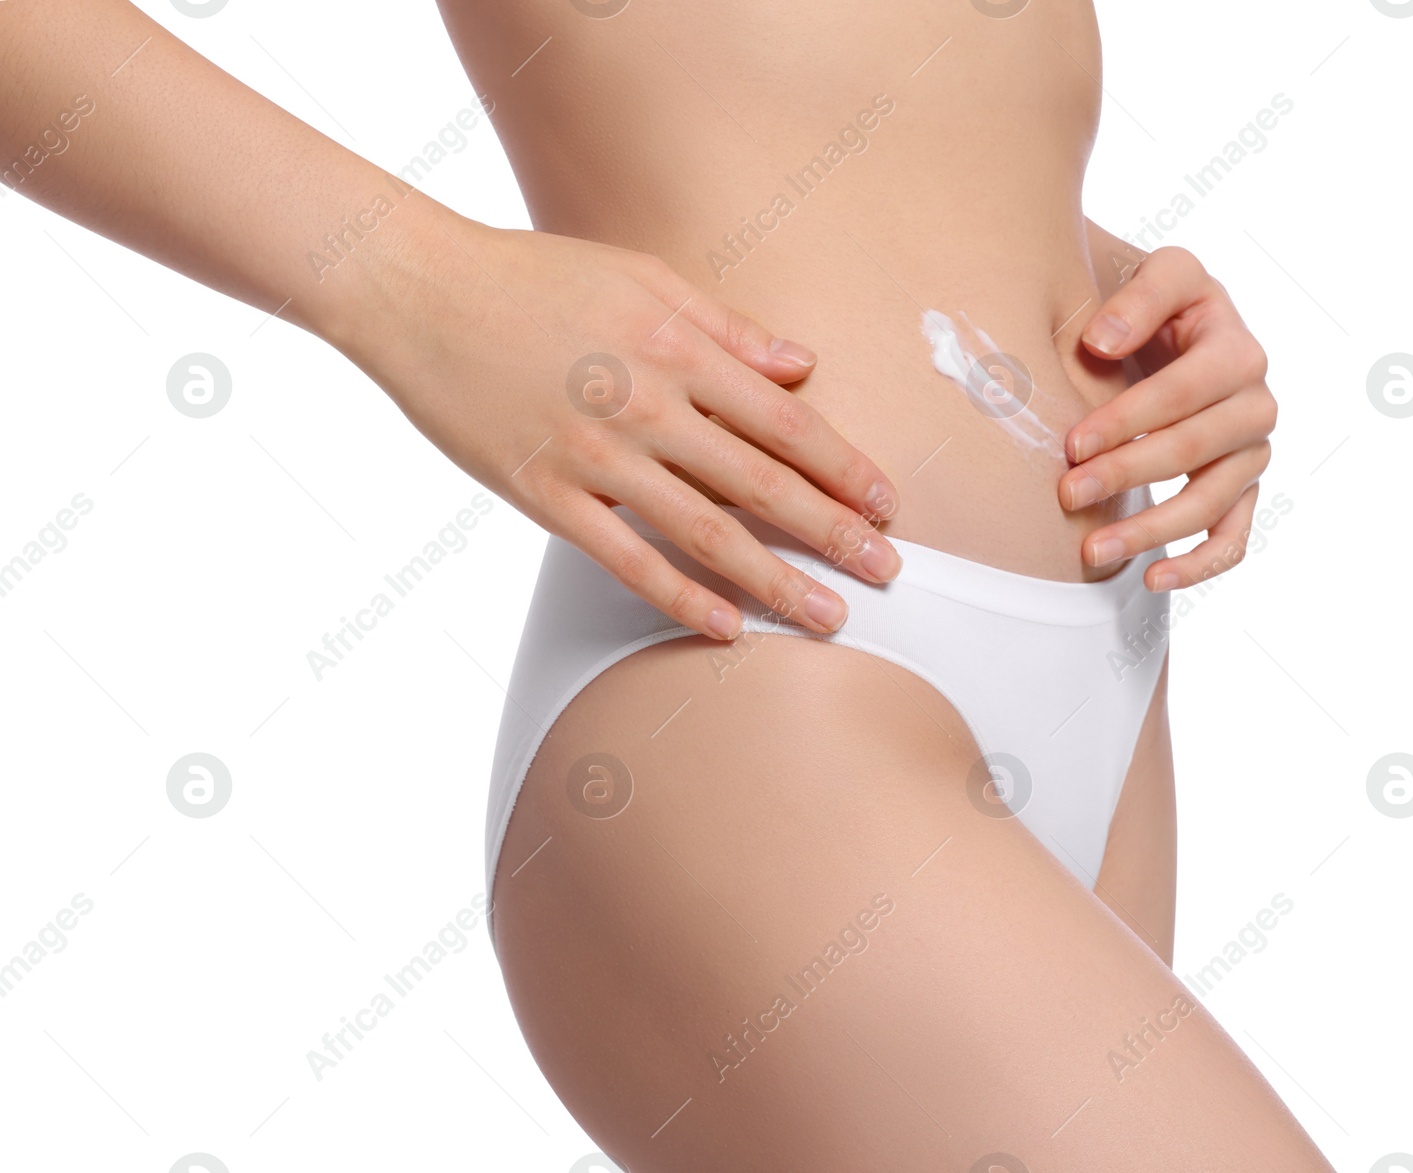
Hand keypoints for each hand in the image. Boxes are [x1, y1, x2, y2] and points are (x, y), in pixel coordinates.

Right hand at [341, 214, 901, 640]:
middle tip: (886, 575)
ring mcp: (595, 455)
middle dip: (833, 534)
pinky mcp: (545, 493)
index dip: (844, 468)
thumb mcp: (643, 276)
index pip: (785, 421)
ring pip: (704, 532)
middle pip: (761, 483)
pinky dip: (679, 597)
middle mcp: (647, 405)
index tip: (886, 505)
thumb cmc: (533, 277)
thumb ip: (727, 327)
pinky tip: (726, 628)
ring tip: (828, 618)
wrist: (417, 290)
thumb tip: (801, 367)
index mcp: (679, 348)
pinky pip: (624, 558)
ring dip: (775, 579)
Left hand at [1058, 245, 1276, 590]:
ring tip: (1092, 553)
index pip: (1182, 391)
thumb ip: (1138, 296)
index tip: (1072, 444)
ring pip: (1210, 502)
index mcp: (1235, 346)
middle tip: (1067, 493)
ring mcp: (1251, 451)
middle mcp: (1254, 401)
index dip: (1127, 420)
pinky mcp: (1242, 487)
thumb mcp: (1158, 274)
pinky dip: (1199, 565)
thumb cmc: (1156, 302)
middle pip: (1193, 449)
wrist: (1172, 324)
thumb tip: (1103, 344)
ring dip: (1150, 530)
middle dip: (1127, 475)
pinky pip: (1233, 536)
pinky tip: (1153, 579)